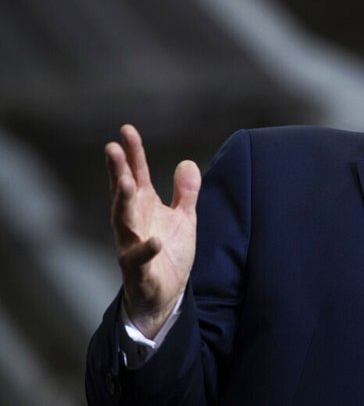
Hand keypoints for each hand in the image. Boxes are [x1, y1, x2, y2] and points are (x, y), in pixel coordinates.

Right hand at [106, 124, 200, 337]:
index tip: (126, 130)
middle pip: (123, 193)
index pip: (136, 175)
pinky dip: (146, 250)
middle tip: (112, 148)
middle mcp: (132, 222)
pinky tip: (155, 241)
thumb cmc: (168, 254)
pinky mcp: (139, 270)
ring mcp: (131, 245)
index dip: (132, 153)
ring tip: (127, 182)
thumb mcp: (182, 218)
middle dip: (118, 171)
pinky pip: (140, 259)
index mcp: (143, 207)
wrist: (164, 295)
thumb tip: (188, 163)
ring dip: (123, 202)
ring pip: (123, 221)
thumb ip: (185, 192)